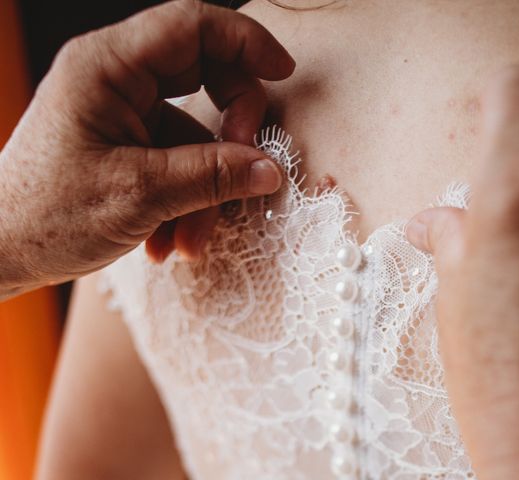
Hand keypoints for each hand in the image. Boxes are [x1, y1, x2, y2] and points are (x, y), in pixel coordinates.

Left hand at [0, 0, 294, 299]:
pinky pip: (178, 160)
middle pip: (205, 76)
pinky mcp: (127, 145)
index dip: (247, 41)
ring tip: (190, 242)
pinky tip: (168, 241)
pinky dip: (185, 200)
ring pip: (195, 133)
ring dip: (206, 189)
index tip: (284, 72)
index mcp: (108, 66)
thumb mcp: (140, 194)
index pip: (193, 25)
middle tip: (244, 174)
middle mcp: (116, 79)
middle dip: (231, 133)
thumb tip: (270, 169)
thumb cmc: (48, 216)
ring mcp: (122, 113)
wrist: (0, 253)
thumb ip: (212, 176)